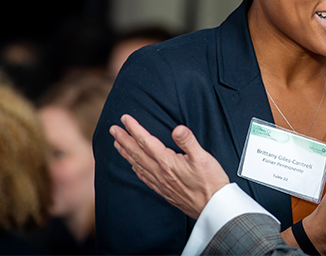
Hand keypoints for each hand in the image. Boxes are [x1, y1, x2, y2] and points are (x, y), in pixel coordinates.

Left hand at [110, 114, 228, 218]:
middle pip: (137, 153)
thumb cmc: (210, 182)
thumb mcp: (203, 157)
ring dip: (126, 153)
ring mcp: (161, 183)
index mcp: (168, 162)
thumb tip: (177, 129)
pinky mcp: (165, 191)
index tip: (125, 119)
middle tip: (113, 130)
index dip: (134, 129)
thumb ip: (188, 141)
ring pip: (138, 165)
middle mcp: (161, 173)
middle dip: (124, 140)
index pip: (146, 142)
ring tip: (117, 144)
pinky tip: (133, 167)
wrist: (213, 206)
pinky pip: (145, 178)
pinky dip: (136, 169)